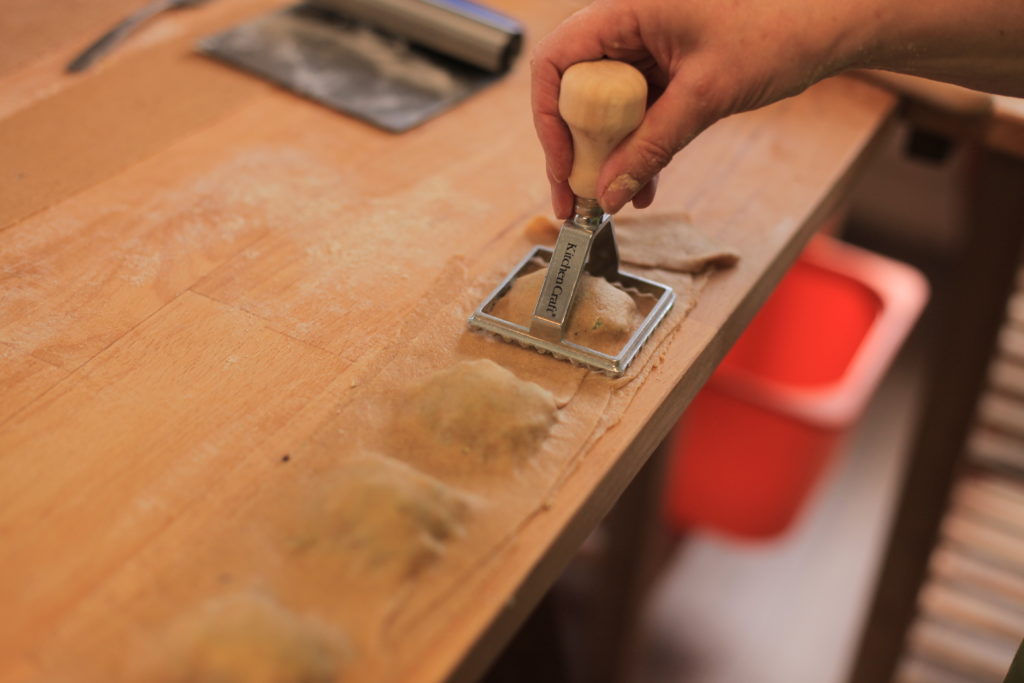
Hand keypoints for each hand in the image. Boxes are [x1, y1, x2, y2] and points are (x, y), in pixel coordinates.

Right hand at [531, 0, 859, 217]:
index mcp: (625, 11)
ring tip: (609, 202)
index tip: (563, 166)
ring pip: (605, 110)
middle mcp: (628, 28)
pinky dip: (636, 151)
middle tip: (578, 196)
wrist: (828, 26)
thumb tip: (609, 193)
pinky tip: (641, 187)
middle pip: (575, 91)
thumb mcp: (704, 96)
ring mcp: (647, 51)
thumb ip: (652, 147)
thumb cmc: (777, 31)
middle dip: (575, 148)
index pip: (556, 63)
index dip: (549, 119)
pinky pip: (636, 116)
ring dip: (607, 158)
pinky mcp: (667, 72)